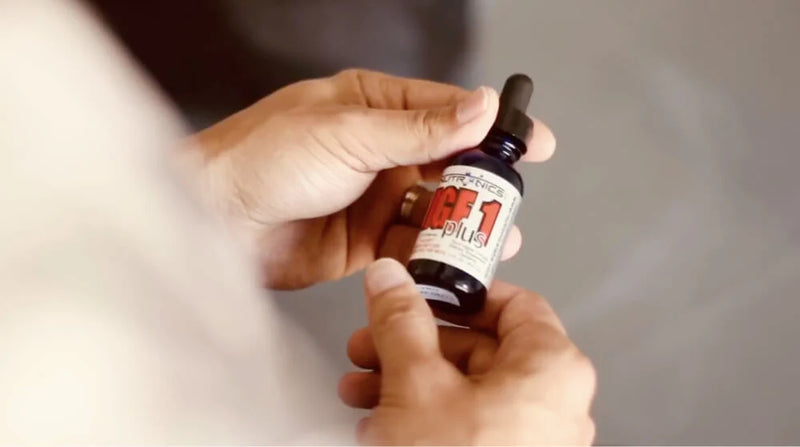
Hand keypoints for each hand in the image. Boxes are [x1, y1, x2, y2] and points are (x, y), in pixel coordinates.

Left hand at [192, 69, 555, 288]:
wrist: (213, 220)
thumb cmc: (264, 158)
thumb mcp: (349, 134)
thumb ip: (420, 129)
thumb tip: (482, 108)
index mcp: (373, 105)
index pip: (448, 110)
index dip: (494, 128)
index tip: (536, 144)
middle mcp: (377, 149)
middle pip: (448, 165)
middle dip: (482, 187)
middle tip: (509, 208)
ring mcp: (372, 196)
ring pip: (434, 209)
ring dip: (462, 225)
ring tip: (494, 243)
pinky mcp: (365, 241)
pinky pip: (411, 245)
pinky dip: (432, 254)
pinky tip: (450, 264)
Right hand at [339, 258, 595, 444]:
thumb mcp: (416, 386)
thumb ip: (402, 322)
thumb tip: (391, 282)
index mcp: (551, 369)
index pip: (513, 303)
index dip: (460, 294)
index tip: (420, 292)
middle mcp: (553, 404)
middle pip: (479, 348)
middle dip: (414, 344)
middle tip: (372, 342)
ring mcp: (533, 441)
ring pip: (465, 389)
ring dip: (407, 381)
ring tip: (361, 386)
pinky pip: (467, 426)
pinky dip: (424, 417)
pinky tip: (380, 424)